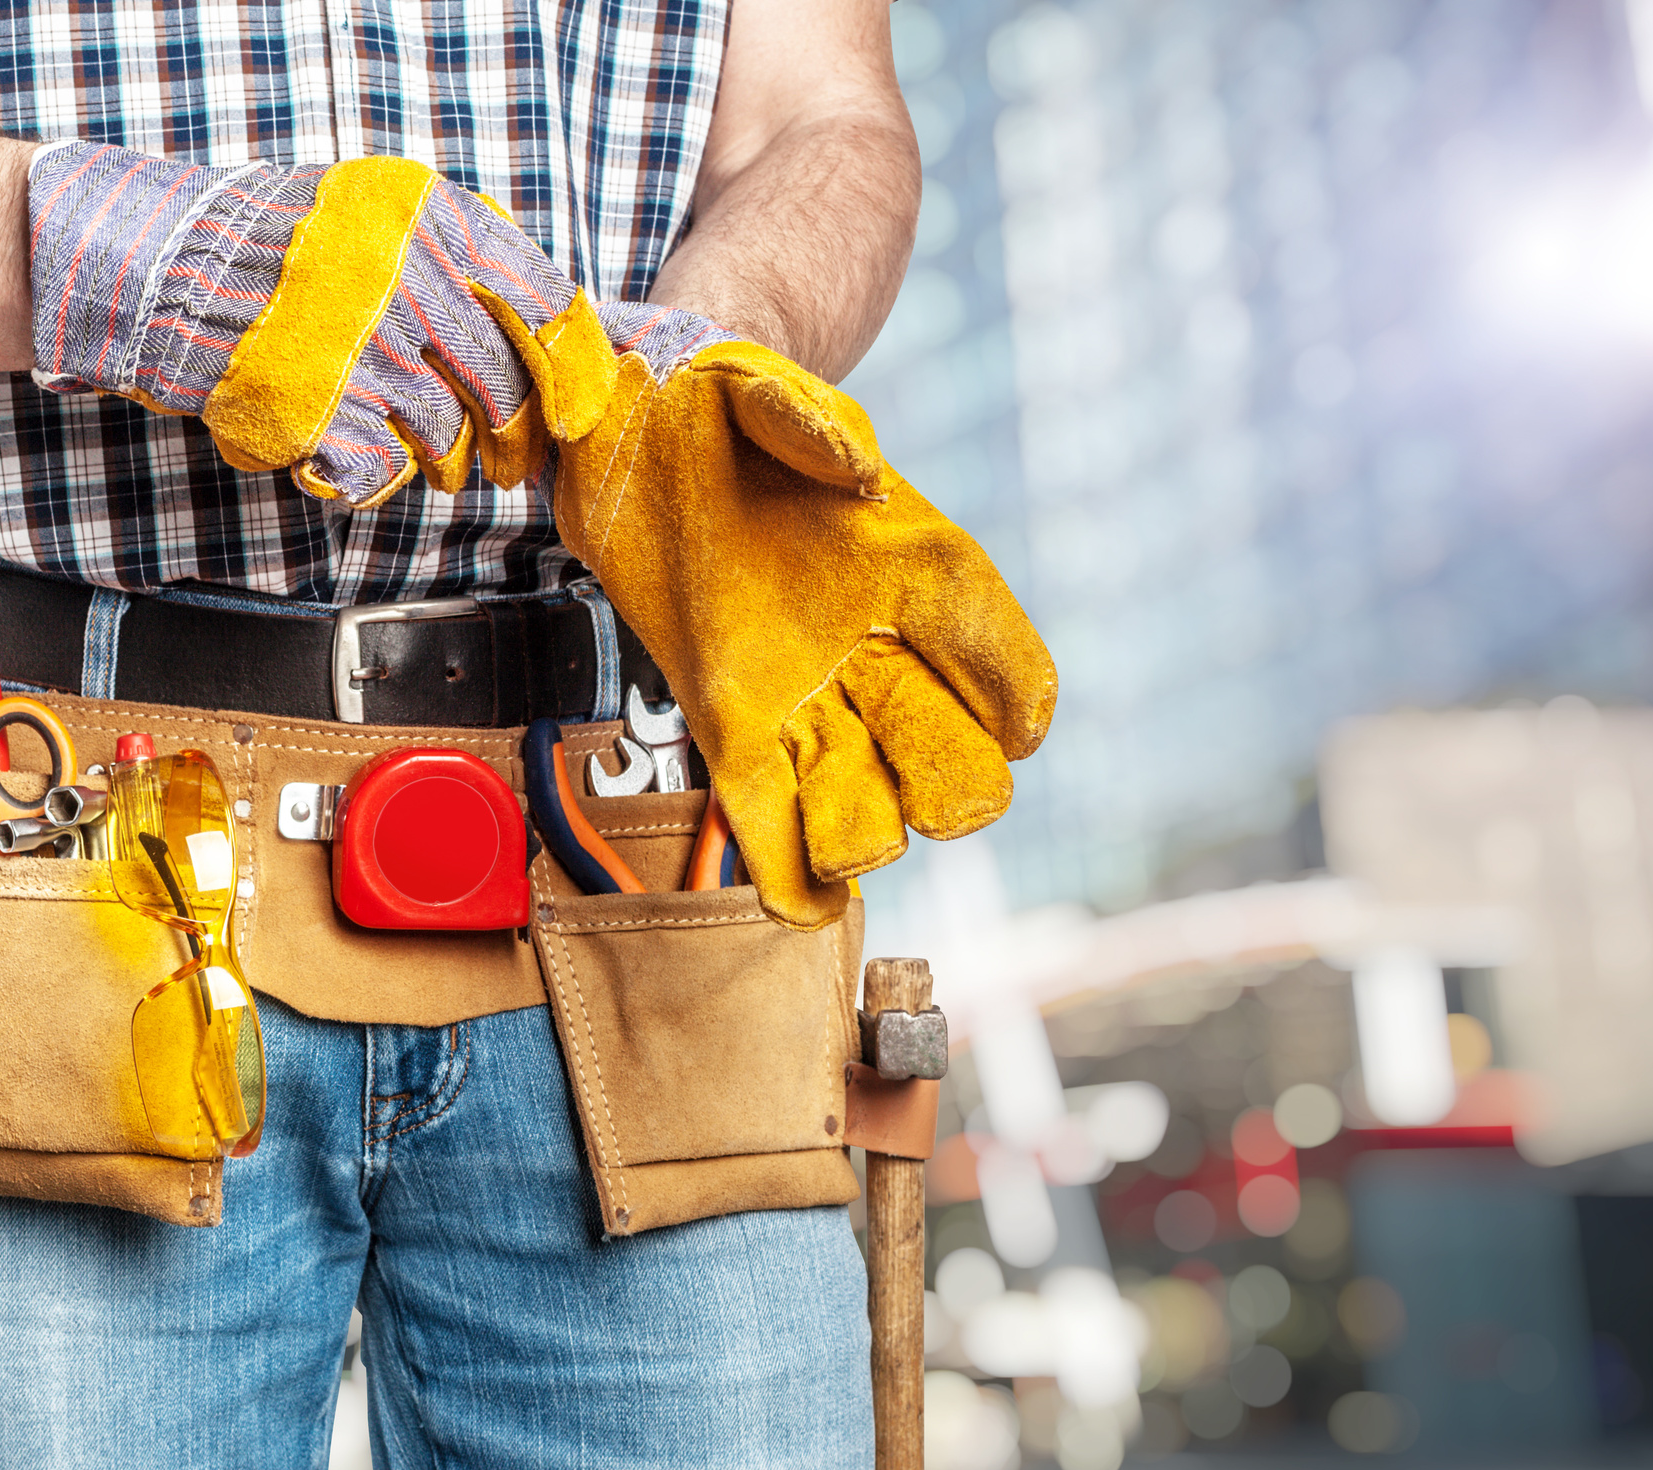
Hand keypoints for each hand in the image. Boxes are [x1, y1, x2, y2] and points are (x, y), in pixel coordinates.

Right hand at [29, 147, 596, 506]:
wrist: (166, 267)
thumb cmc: (277, 246)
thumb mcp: (381, 214)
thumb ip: (459, 260)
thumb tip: (539, 335)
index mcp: (439, 221)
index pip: (546, 304)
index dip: (574, 371)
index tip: (575, 411)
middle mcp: (414, 281)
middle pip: (505, 388)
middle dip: (514, 441)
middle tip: (509, 463)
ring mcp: (369, 350)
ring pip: (447, 437)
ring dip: (442, 462)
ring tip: (423, 458)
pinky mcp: (324, 412)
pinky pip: (382, 468)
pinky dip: (373, 476)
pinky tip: (347, 456)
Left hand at [516, 311, 1056, 926]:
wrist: (634, 425)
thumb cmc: (719, 401)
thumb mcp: (760, 388)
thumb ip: (811, 422)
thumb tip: (862, 472)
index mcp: (910, 565)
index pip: (995, 649)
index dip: (1015, 695)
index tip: (1017, 728)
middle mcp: (872, 646)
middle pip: (945, 751)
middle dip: (947, 787)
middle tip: (919, 797)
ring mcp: (803, 693)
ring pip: (865, 796)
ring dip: (865, 832)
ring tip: (843, 850)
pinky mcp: (729, 721)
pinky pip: (770, 807)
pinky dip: (787, 862)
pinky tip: (801, 899)